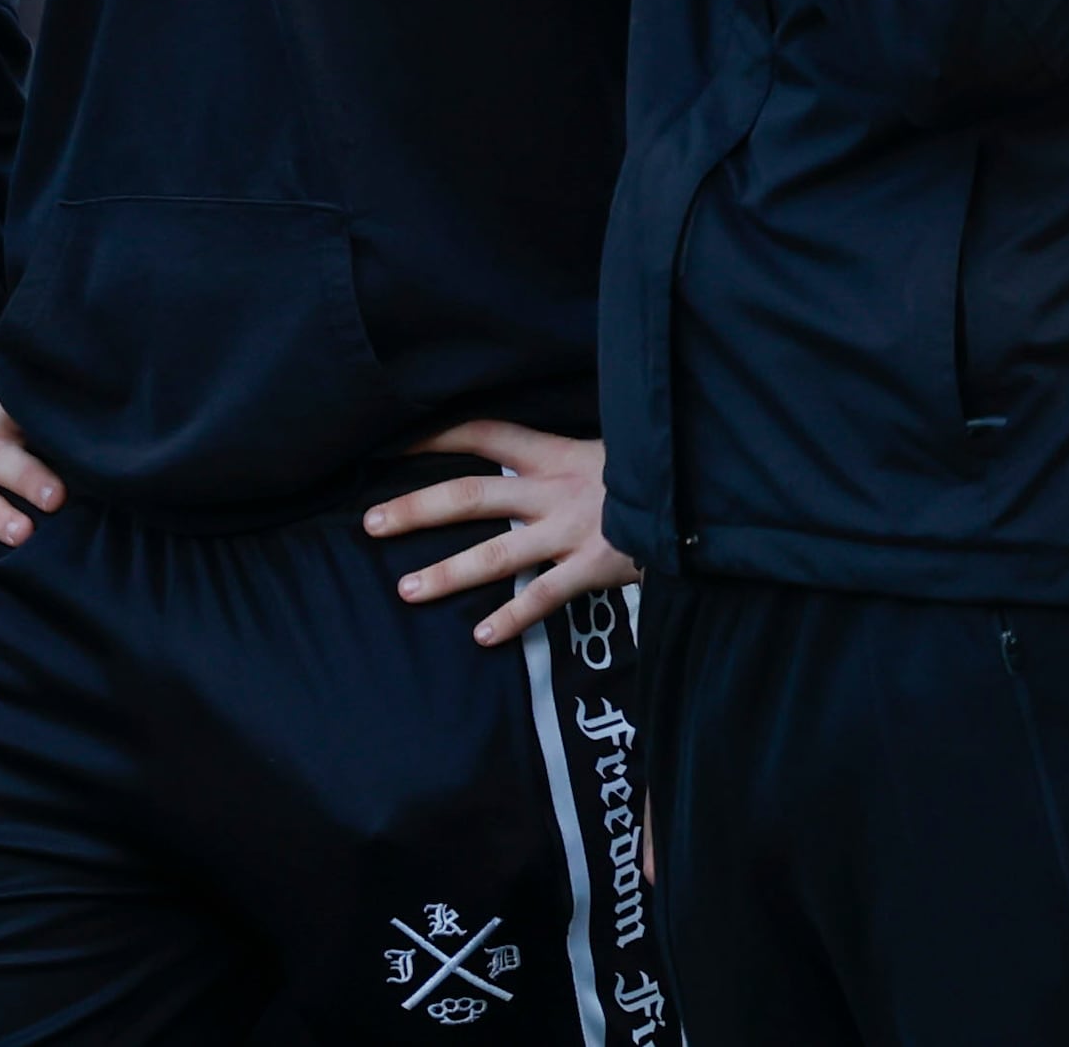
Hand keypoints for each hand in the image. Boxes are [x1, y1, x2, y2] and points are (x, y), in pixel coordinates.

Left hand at [366, 421, 637, 647]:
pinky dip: (513, 616)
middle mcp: (554, 489)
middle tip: (370, 524)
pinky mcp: (595, 567)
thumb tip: (514, 461)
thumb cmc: (644, 476)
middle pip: (471, 494)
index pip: (483, 433)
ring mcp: (572, 531)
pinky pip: (544, 595)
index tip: (392, 443)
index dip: (436, 436)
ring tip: (406, 590)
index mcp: (554, 453)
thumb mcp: (601, 451)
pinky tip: (482, 635)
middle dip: (417, 509)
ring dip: (449, 573)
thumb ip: (558, 459)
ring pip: (497, 552)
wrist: (698, 498)